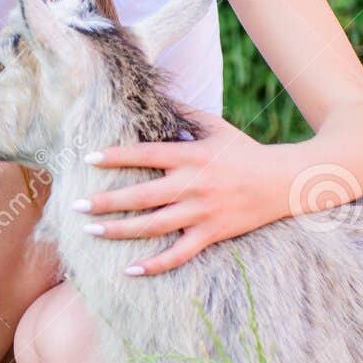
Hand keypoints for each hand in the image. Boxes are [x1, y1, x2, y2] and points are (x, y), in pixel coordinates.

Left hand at [72, 106, 279, 275]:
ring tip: (91, 232)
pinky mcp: (213, 234)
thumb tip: (157, 93)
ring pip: (154, 226)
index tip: (88, 158)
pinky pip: (180, 254)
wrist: (285, 181)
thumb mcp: (216, 127)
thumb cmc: (245, 151)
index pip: (146, 155)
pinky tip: (129, 269)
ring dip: (120, 231)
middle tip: (76, 206)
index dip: (116, 156)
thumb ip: (185, 112)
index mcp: (191, 156)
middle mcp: (194, 185)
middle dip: (106, 202)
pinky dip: (155, 264)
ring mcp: (203, 212)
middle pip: (142, 196)